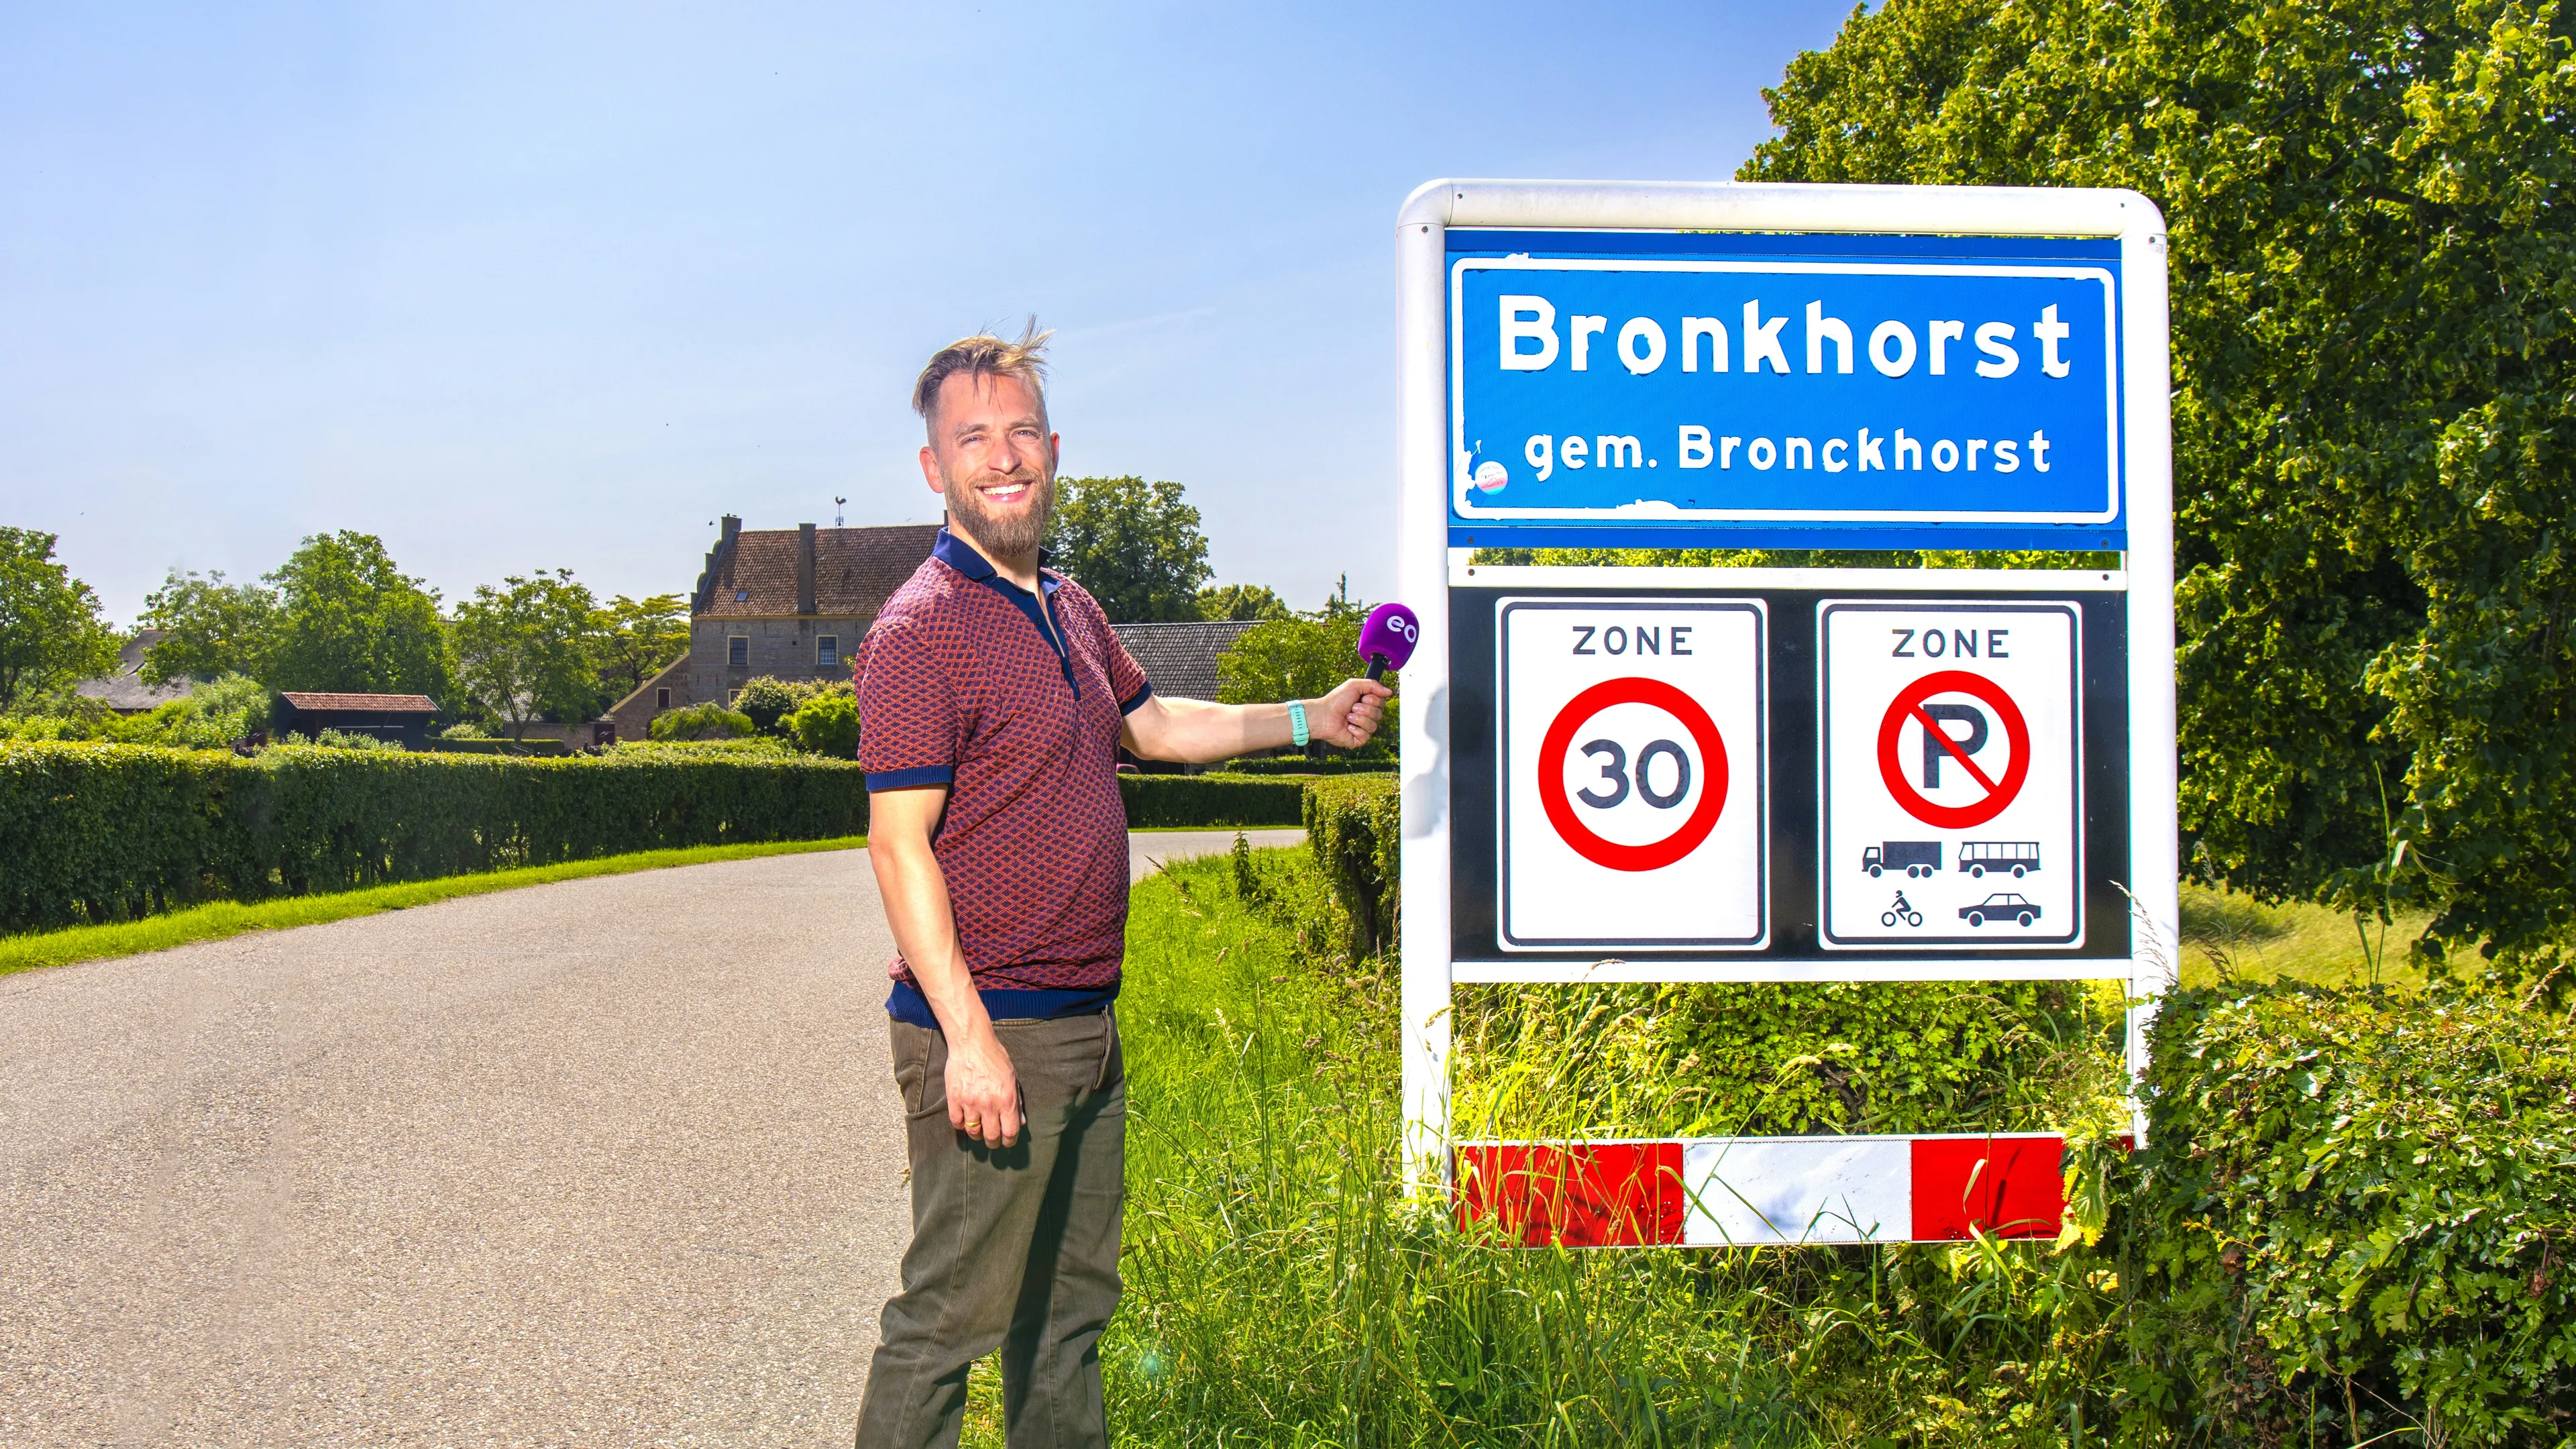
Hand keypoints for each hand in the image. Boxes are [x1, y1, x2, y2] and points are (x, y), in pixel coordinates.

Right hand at [946, 1027, 1023, 1148]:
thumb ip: (1017, 1102)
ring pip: (973, 1132)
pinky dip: (962, 1125)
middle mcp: (989, 1104)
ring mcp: (970, 1102)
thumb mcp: (1012, 1077)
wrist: (971, 1043)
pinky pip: (957, 1122)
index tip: (1007, 1143)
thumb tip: (1020, 1122)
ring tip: (979, 1130)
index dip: (1009, 1142)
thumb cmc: (995, 1057)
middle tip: (993, 1142)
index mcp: (1007, 1099)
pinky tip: (966, 1120)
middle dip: (993, 1143)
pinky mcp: (954, 1099)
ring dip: (977, 1134)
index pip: (1010, 1132)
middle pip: (991, 1136)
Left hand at [1310, 678, 1392, 749]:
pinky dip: (1356, 730)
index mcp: (1366, 703)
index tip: (1363, 698)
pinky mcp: (1358, 739)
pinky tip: (1347, 727)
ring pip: (1374, 726)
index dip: (1374, 700)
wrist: (1323, 715)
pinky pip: (1366, 736)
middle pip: (1379, 714)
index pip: (1382, 703)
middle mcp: (1366, 715)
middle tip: (1352, 707)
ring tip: (1348, 717)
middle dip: (1365, 709)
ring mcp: (1362, 728)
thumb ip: (1373, 685)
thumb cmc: (1335, 701)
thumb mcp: (1354, 685)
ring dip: (1359, 719)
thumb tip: (1389, 692)